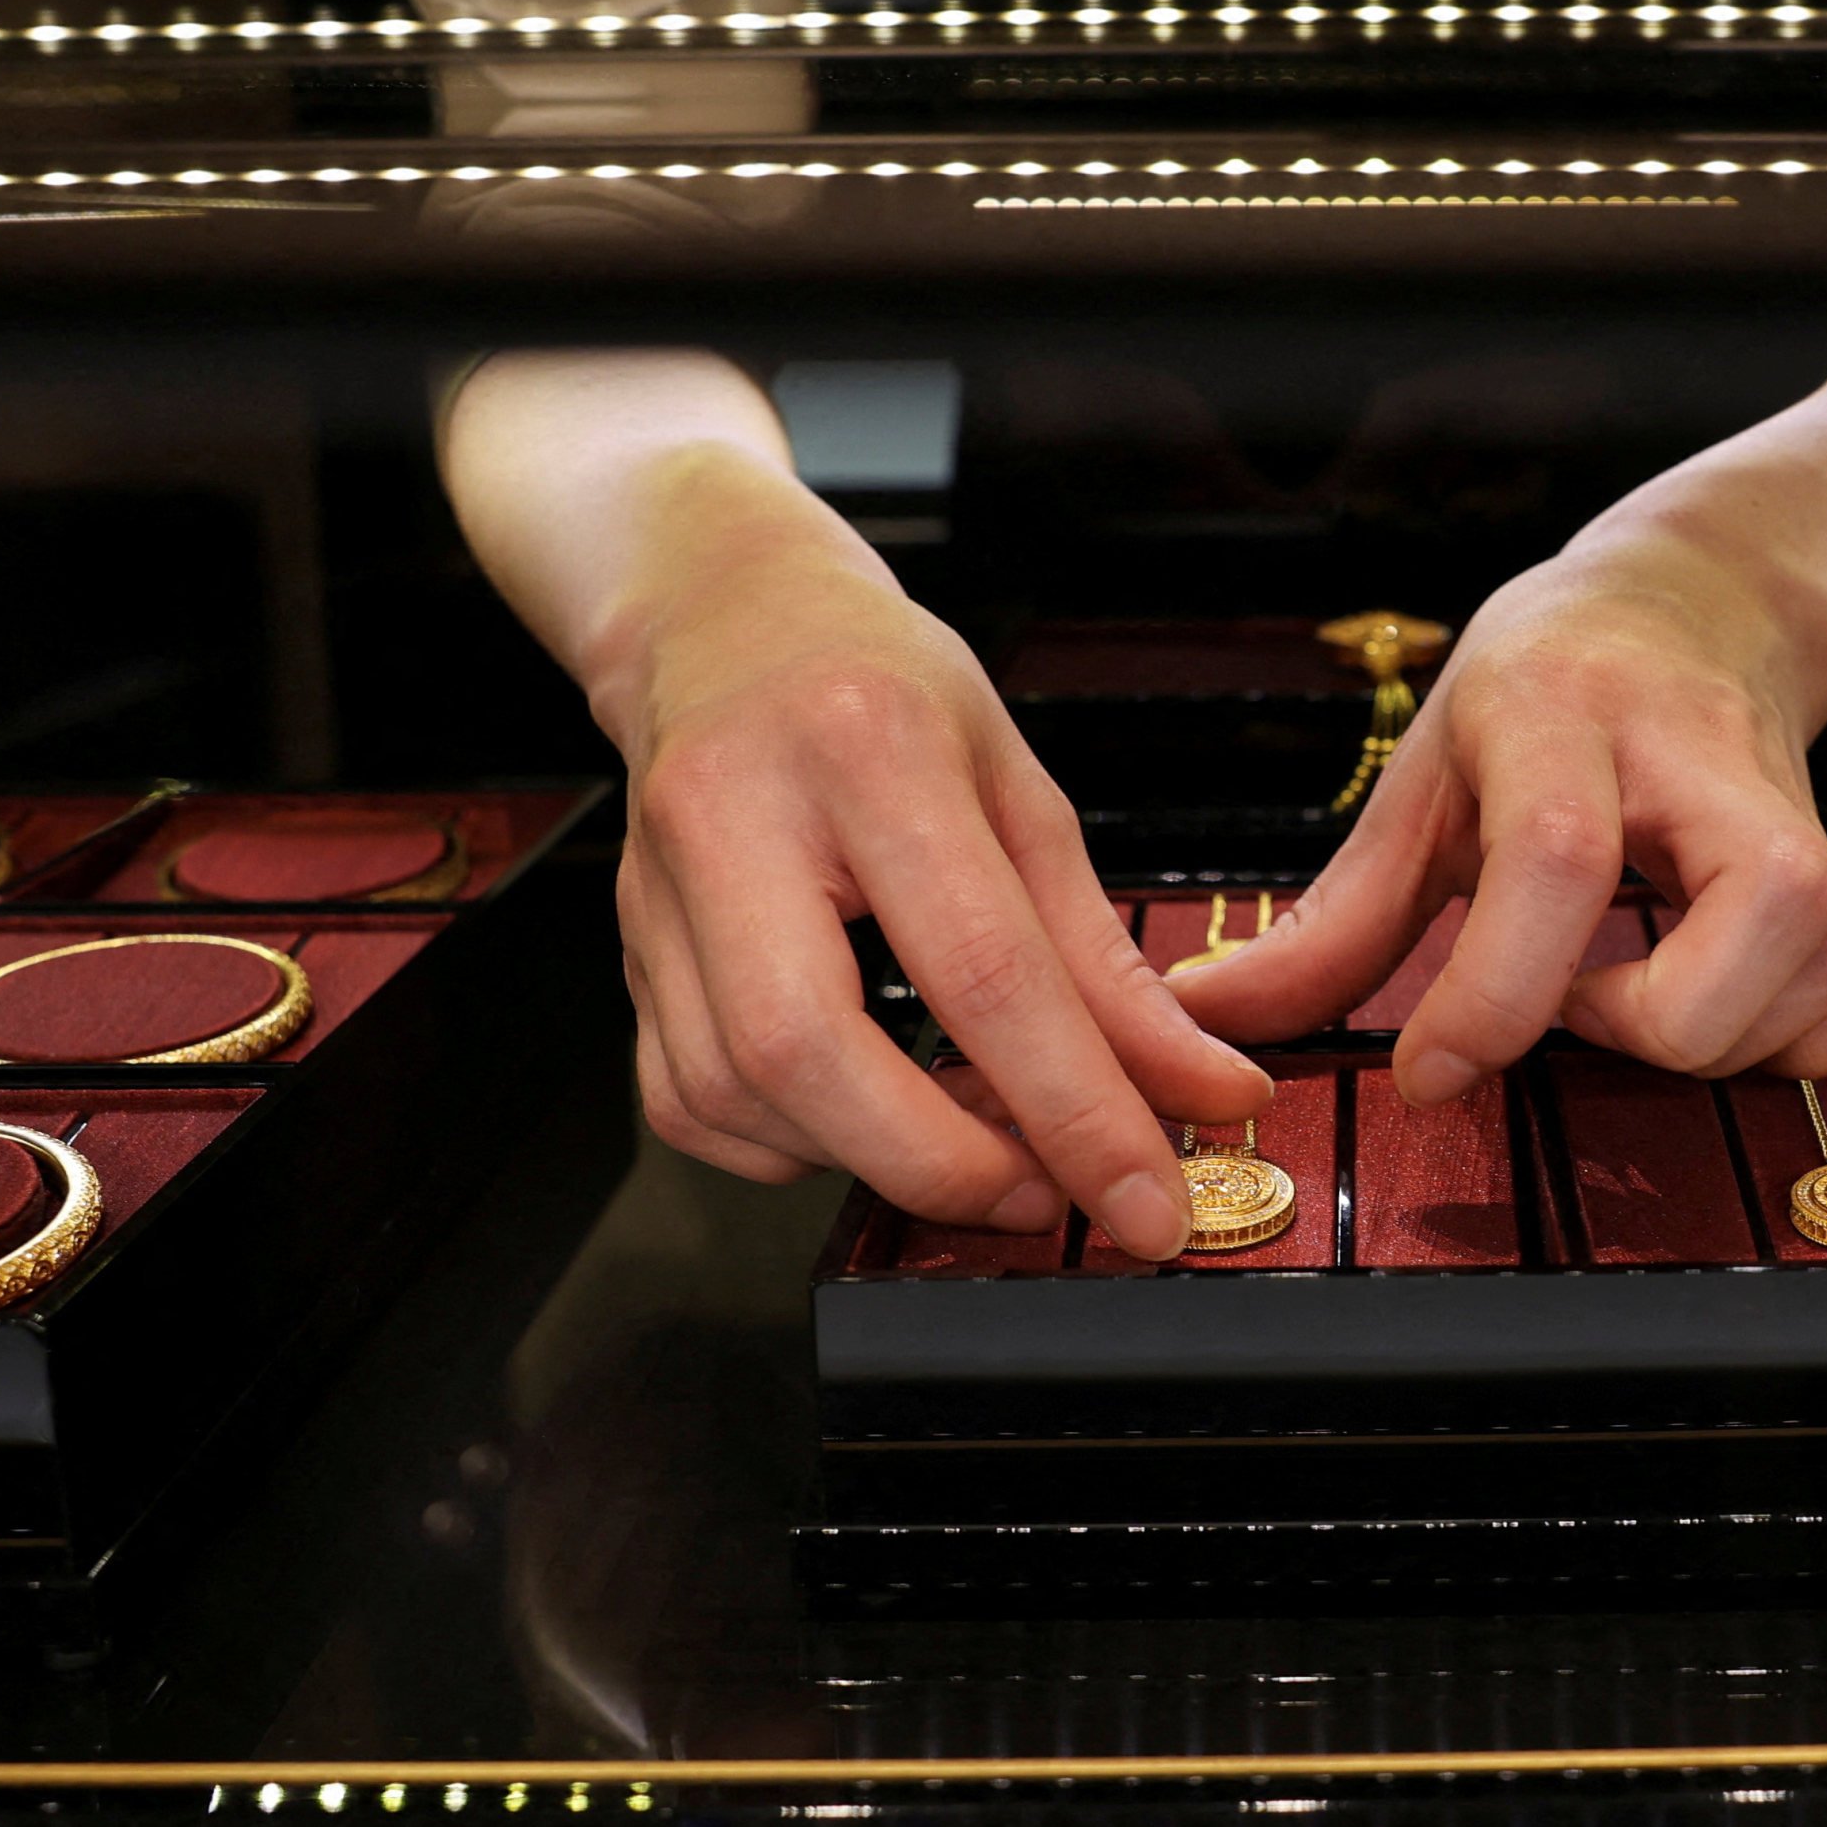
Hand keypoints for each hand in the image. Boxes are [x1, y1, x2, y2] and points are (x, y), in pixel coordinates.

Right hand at [606, 514, 1270, 1260]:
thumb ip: (1105, 959)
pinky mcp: (626, 960)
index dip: (1076, 1110)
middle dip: (941, 1164)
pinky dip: (797, 1146)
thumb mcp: (1019, 788)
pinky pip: (696, 1109)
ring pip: (739, 1097)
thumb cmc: (878, 690)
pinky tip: (869, 1109)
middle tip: (1043, 1194)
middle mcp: (734, 817)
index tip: (1148, 1201)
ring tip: (973, 1135)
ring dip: (875, 1158)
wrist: (725, 625)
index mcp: (866, 746)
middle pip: (808, 1052)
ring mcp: (655, 894)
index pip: (980, 966)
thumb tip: (1200, 1094)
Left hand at [1170, 527, 1826, 1097]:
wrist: (1693, 602)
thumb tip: (1209, 1016)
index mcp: (1560, 716)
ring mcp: (1795, 805)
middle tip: (1571, 1000)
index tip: (1435, 1072)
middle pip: (1757, 913)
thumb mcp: (1421, 779)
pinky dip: (1802, 1035)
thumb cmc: (1540, 695)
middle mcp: (1696, 756)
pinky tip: (1721, 1005)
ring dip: (1724, 1032)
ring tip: (1632, 990)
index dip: (1499, 993)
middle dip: (1652, 1020)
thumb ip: (1330, 919)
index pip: (1557, 858)